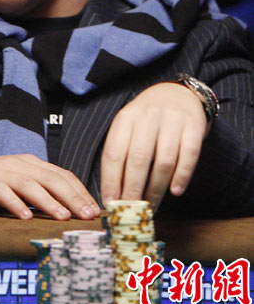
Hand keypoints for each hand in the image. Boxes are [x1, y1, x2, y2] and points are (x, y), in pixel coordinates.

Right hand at [0, 153, 99, 220]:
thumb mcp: (14, 184)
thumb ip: (35, 191)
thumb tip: (64, 210)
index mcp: (29, 163)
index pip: (62, 175)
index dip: (80, 191)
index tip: (94, 209)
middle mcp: (19, 163)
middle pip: (52, 178)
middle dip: (73, 197)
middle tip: (87, 215)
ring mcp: (2, 171)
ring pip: (31, 184)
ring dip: (49, 201)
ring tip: (63, 217)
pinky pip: (3, 192)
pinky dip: (15, 204)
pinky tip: (25, 217)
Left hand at [100, 82, 207, 211]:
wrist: (177, 93)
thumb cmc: (148, 118)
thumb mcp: (129, 126)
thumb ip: (121, 152)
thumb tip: (113, 192)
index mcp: (126, 117)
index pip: (114, 153)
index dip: (111, 181)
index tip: (110, 202)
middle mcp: (148, 116)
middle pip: (138, 159)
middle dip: (133, 189)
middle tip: (131, 210)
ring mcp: (172, 120)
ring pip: (163, 160)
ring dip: (157, 188)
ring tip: (151, 205)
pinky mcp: (193, 126)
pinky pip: (188, 155)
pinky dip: (182, 176)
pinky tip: (176, 191)